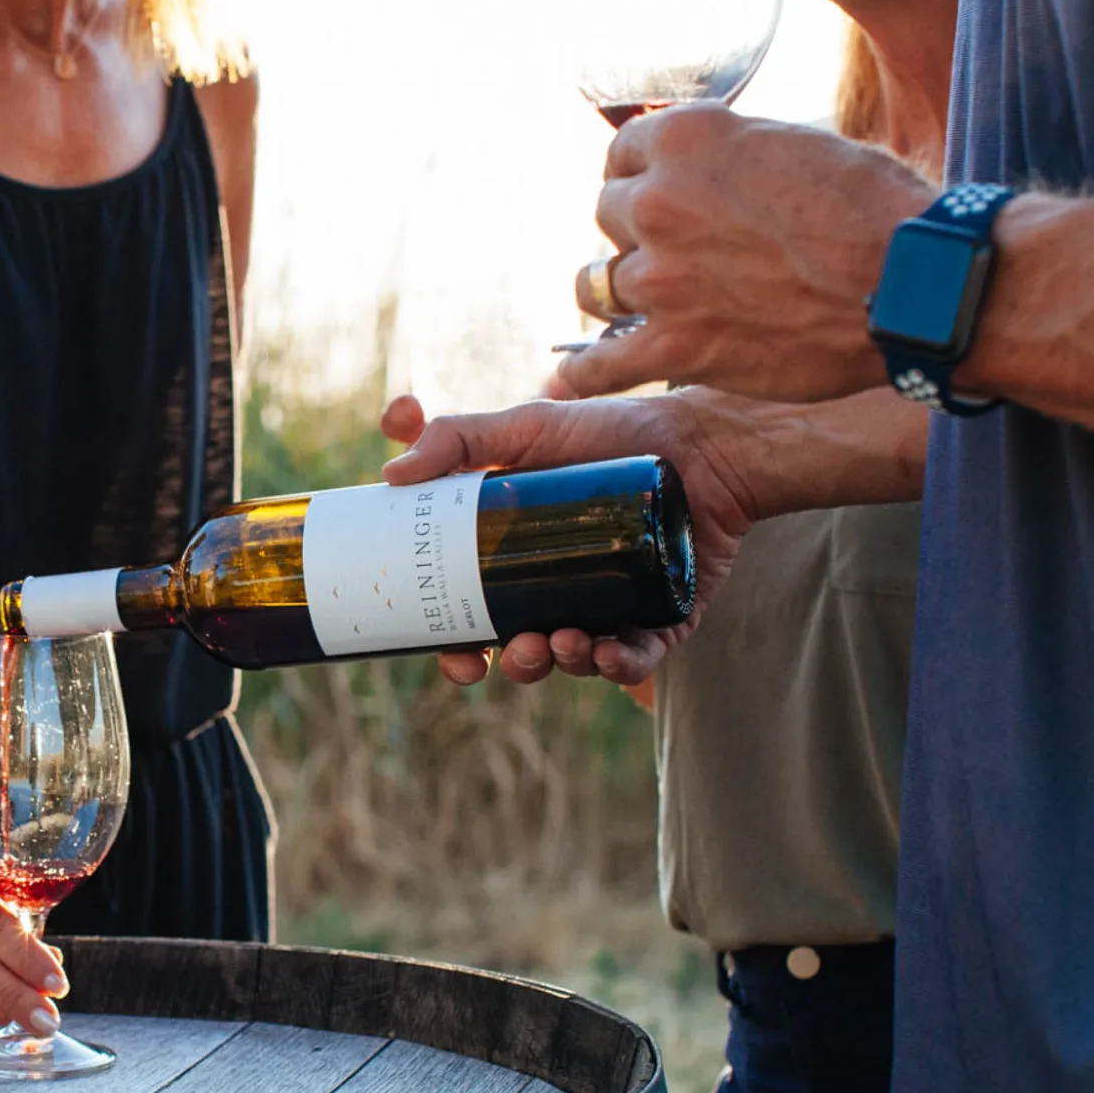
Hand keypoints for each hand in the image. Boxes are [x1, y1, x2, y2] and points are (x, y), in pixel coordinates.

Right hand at [381, 389, 762, 686]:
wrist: (704, 438)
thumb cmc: (612, 430)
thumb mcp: (526, 427)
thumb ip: (456, 438)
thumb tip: (389, 476)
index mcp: (517, 559)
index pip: (475, 617)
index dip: (459, 648)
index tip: (458, 656)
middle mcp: (561, 589)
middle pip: (521, 650)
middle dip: (515, 664)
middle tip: (517, 651)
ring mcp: (613, 606)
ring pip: (576, 659)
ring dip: (563, 664)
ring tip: (565, 642)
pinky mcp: (663, 618)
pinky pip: (638, 657)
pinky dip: (621, 665)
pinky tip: (608, 655)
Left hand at [559, 106, 932, 400]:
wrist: (912, 282)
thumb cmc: (876, 207)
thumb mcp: (796, 145)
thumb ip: (733, 158)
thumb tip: (708, 172)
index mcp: (689, 139)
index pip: (622, 153)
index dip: (641, 176)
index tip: (652, 194)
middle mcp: (660, 201)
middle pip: (608, 216)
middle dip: (636, 233)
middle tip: (673, 252)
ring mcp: (660, 278)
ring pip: (594, 285)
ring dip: (615, 293)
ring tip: (641, 303)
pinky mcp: (675, 346)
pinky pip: (599, 365)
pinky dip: (584, 373)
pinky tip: (575, 375)